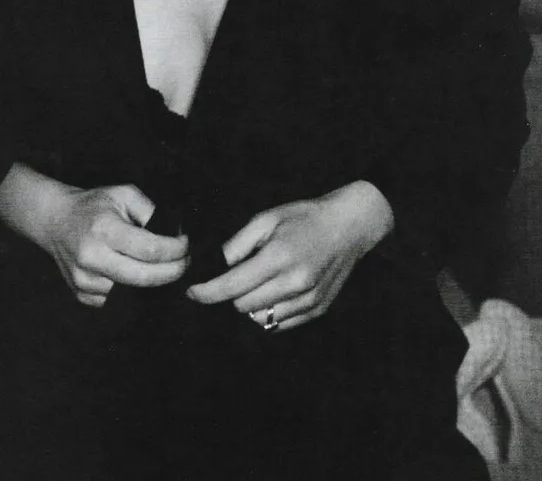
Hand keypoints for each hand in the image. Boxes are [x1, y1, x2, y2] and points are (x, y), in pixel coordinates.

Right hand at [0, 164, 188, 306]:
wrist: (55, 220)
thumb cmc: (94, 205)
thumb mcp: (124, 194)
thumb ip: (151, 211)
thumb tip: (177, 233)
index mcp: (104, 230)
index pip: (150, 249)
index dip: (176, 250)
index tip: (188, 245)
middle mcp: (92, 258)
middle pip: (145, 278)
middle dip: (173, 272)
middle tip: (186, 263)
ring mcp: (84, 281)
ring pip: (132, 292)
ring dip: (153, 282)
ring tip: (163, 266)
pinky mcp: (81, 295)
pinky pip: (117, 301)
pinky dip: (131, 290)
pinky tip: (135, 273)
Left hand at [186, 181, 393, 331]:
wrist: (349, 226)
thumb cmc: (304, 218)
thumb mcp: (267, 218)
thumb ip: (238, 243)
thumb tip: (216, 265)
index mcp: (279, 257)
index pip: (232, 286)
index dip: (207, 292)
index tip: (192, 292)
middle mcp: (295, 283)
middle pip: (243, 306)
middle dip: (231, 293)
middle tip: (238, 274)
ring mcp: (308, 300)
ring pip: (261, 319)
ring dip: (251, 305)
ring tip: (259, 282)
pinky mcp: (318, 310)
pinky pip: (281, 323)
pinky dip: (270, 312)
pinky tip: (275, 291)